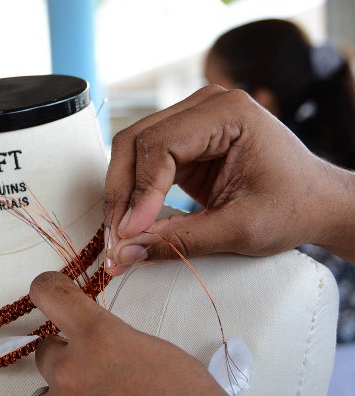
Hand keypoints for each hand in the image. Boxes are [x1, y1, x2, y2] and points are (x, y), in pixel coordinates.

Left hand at [29, 271, 247, 395]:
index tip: (50, 289)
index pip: (49, 293)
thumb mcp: (149, 349)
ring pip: (44, 392)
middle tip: (97, 371)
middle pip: (46, 350)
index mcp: (98, 335)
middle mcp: (72, 368)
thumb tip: (93, 345)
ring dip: (64, 393)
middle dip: (67, 356)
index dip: (48, 288)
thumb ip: (110, 339)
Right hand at [104, 85, 354, 271]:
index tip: (131, 231)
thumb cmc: (293, 207)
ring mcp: (192, 121)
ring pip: (133, 150)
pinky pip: (144, 162)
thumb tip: (126, 252)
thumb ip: (179, 240)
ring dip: (123, 192)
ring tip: (121, 232)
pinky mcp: (184, 143)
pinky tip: (132, 220)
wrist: (316, 203)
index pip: (161, 144)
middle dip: (122, 191)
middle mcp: (204, 106)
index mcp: (227, 112)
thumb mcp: (239, 230)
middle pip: (137, 141)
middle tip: (116, 235)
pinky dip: (134, 192)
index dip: (141, 190)